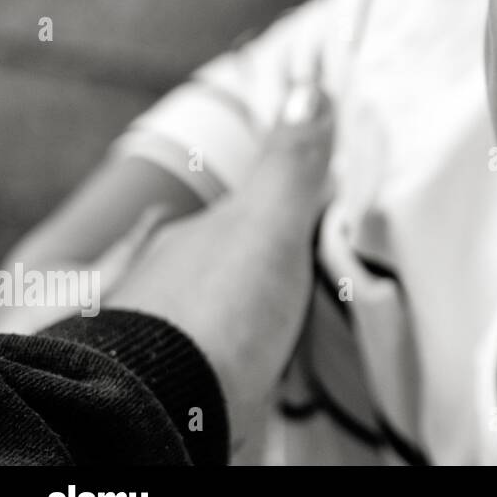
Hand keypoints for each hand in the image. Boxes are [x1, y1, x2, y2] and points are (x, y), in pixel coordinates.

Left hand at [109, 81, 333, 445]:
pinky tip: (279, 365)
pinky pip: (235, 364)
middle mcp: (178, 287)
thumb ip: (290, 164)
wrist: (169, 410)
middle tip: (326, 269)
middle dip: (273, 267)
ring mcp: (183, 341)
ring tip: (314, 321)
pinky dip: (257, 359)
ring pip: (234, 317)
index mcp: (194, 239)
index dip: (285, 211)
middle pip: (238, 267)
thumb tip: (308, 87)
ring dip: (266, 317)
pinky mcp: (196, 389)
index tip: (323, 212)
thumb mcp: (266, 224)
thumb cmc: (216, 312)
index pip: (247, 213)